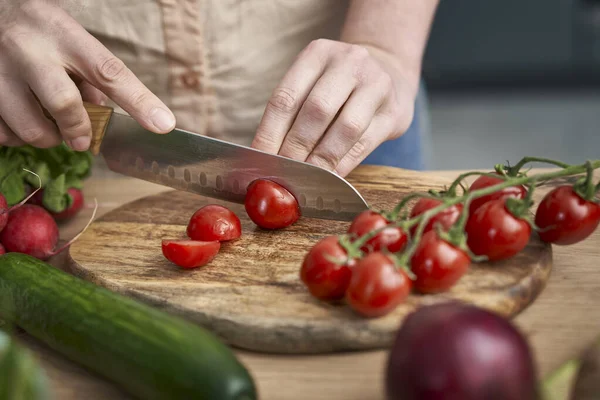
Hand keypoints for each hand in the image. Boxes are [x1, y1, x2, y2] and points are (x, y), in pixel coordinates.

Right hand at [0, 0, 174, 149]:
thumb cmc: (38, 29)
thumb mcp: (70, 40)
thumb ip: (91, 76)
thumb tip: (103, 115)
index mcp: (63, 34)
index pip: (109, 71)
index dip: (139, 102)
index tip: (163, 125)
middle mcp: (29, 48)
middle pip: (64, 103)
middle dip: (79, 129)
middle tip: (82, 138)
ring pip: (32, 128)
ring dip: (49, 137)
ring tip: (49, 123)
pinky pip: (4, 134)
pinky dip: (18, 137)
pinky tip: (22, 120)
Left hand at [252, 39, 415, 176]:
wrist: (390, 72)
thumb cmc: (338, 87)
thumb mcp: (314, 82)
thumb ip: (292, 113)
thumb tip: (265, 157)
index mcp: (318, 53)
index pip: (286, 97)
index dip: (270, 133)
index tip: (259, 161)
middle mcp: (349, 62)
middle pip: (316, 111)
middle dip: (295, 148)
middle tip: (281, 175)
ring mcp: (377, 85)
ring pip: (345, 128)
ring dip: (321, 160)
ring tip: (304, 180)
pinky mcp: (394, 112)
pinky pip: (365, 143)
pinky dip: (344, 164)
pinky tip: (329, 178)